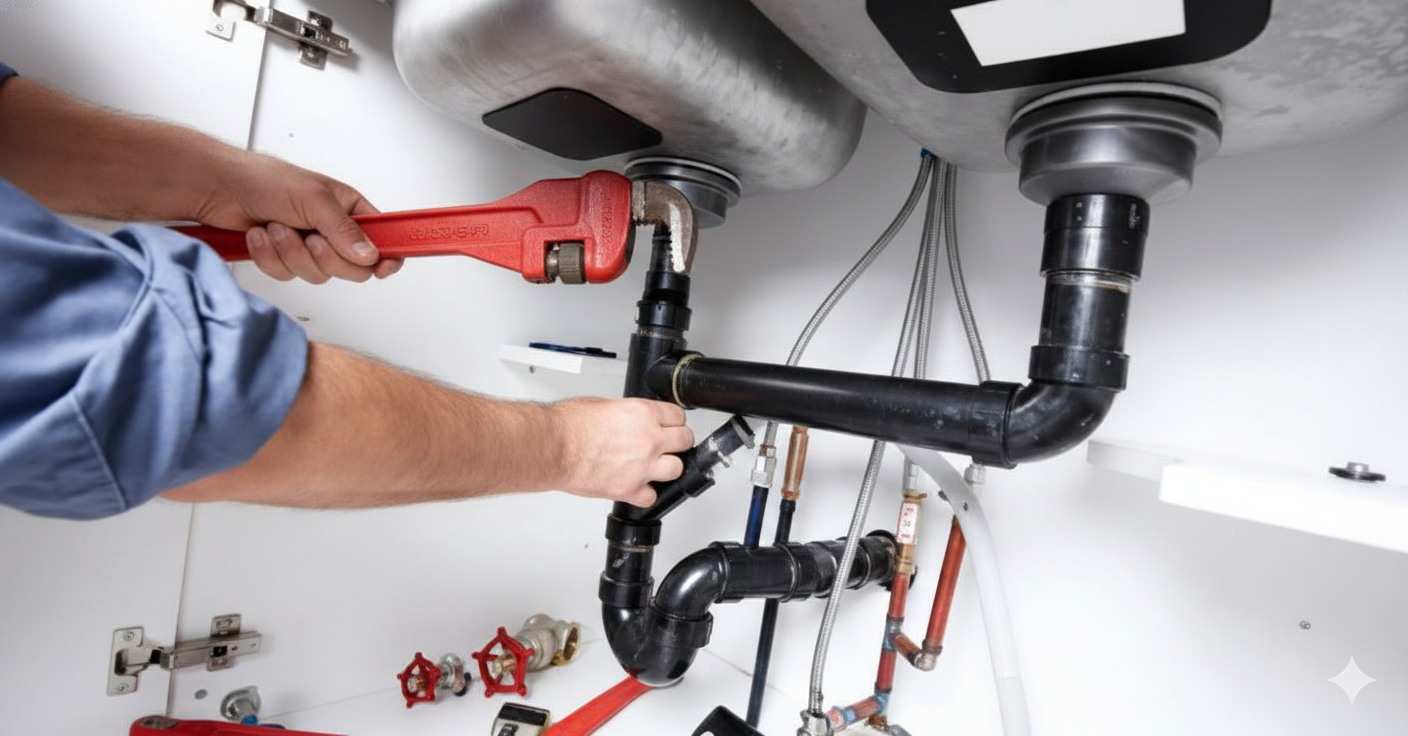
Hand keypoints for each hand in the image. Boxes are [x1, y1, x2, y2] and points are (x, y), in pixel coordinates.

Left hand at [194, 150, 402, 282]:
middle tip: (310, 238)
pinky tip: (261, 235)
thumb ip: (344, 230)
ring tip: (276, 226)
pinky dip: (270, 257)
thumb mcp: (313, 199)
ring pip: (317, 275)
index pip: (383, 238)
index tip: (384, 268)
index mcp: (349, 210)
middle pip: (352, 268)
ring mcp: (309, 247)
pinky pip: (288, 275)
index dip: (387, 256)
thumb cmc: (264, 178)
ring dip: (290, 252)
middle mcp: (333, 231)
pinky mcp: (285, 259)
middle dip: (324, 257)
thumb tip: (368, 255)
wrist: (219, 188)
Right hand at [548, 397, 694, 506]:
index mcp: (643, 414)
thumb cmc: (569, 425)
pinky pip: (651, 497)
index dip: (674, 421)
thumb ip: (628, 414)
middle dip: (677, 443)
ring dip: (667, 468)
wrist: (554, 447)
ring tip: (655, 466)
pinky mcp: (629, 489)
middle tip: (667, 445)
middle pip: (685, 441)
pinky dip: (645, 494)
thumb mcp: (604, 405)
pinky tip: (637, 486)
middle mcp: (648, 439)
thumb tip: (632, 419)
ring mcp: (642, 466)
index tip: (670, 425)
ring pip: (676, 469)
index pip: (678, 416)